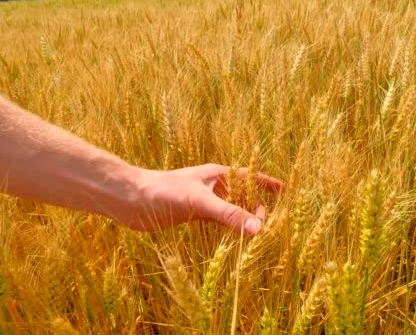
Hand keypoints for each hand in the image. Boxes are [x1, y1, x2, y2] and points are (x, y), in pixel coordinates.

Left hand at [119, 164, 283, 234]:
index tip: (284, 191)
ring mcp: (205, 201)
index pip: (250, 176)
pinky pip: (219, 221)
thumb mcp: (200, 202)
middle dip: (257, 208)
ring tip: (257, 236)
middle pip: (244, 195)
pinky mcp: (194, 214)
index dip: (266, 183)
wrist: (132, 199)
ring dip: (244, 219)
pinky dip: (229, 228)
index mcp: (219, 175)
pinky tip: (235, 239)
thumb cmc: (164, 191)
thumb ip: (229, 215)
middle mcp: (215, 187)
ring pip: (232, 209)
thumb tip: (258, 229)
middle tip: (265, 228)